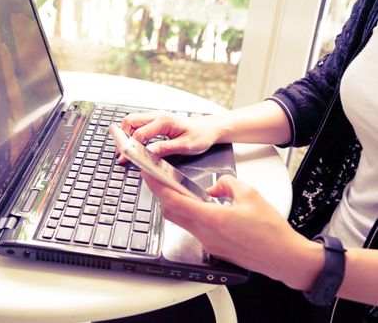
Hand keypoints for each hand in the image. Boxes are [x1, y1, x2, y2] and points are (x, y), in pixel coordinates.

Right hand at [119, 111, 220, 160]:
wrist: (210, 128)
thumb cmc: (201, 135)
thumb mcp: (185, 145)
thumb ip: (165, 148)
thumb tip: (148, 152)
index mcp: (164, 121)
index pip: (140, 133)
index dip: (131, 147)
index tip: (127, 158)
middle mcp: (158, 116)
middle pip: (130, 121)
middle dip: (122, 137)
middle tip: (121, 153)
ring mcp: (156, 117)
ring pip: (132, 122)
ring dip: (126, 135)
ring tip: (125, 151)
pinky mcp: (157, 122)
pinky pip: (139, 125)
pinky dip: (132, 134)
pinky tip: (134, 146)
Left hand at [141, 172, 322, 289]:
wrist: (283, 257)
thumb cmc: (270, 231)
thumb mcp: (249, 194)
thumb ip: (226, 184)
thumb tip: (215, 186)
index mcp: (211, 219)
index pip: (174, 202)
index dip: (157, 187)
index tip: (148, 176)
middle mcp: (205, 233)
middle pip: (171, 213)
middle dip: (161, 195)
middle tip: (158, 180)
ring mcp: (208, 243)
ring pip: (182, 221)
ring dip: (177, 206)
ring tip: (178, 191)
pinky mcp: (214, 248)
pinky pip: (195, 229)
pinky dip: (192, 216)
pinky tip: (201, 207)